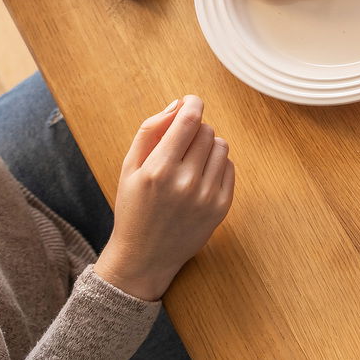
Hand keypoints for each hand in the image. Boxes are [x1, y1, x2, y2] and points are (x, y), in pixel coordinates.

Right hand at [96, 96, 234, 300]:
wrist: (144, 257)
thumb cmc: (134, 208)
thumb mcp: (129, 168)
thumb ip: (150, 131)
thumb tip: (177, 105)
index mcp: (159, 170)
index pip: (189, 121)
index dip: (192, 104)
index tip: (190, 102)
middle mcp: (185, 182)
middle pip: (206, 131)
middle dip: (195, 129)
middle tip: (181, 142)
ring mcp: (206, 196)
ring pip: (221, 146)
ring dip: (208, 146)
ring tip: (190, 160)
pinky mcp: (222, 207)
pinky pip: (230, 167)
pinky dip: (217, 164)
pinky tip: (200, 176)